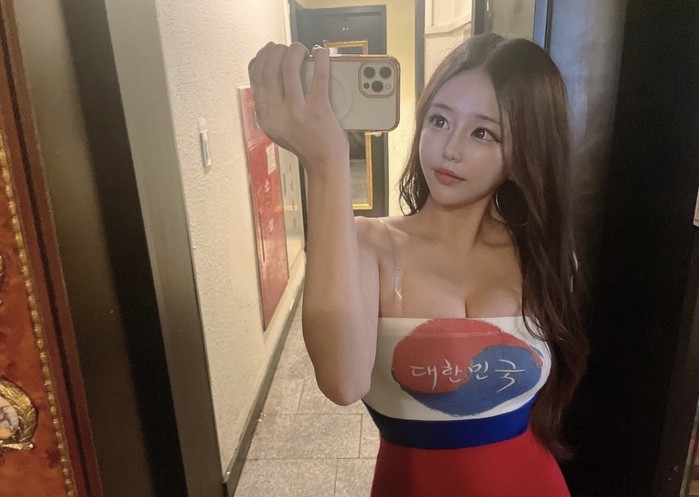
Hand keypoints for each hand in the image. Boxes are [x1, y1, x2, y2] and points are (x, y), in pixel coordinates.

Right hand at [248, 42, 348, 176]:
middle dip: (277, 50)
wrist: (324, 163)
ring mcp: (297, 111)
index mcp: (265, 116)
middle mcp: (277, 113)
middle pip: (269, 68)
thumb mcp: (278, 128)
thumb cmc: (306, 144)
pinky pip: (318, 75)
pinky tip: (321, 53)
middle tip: (287, 48)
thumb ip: (272, 107)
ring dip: (295, 50)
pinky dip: (320, 58)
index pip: (255, 77)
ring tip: (301, 49)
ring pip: (289, 66)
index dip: (261, 58)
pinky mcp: (318, 109)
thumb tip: (272, 76)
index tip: (269, 51)